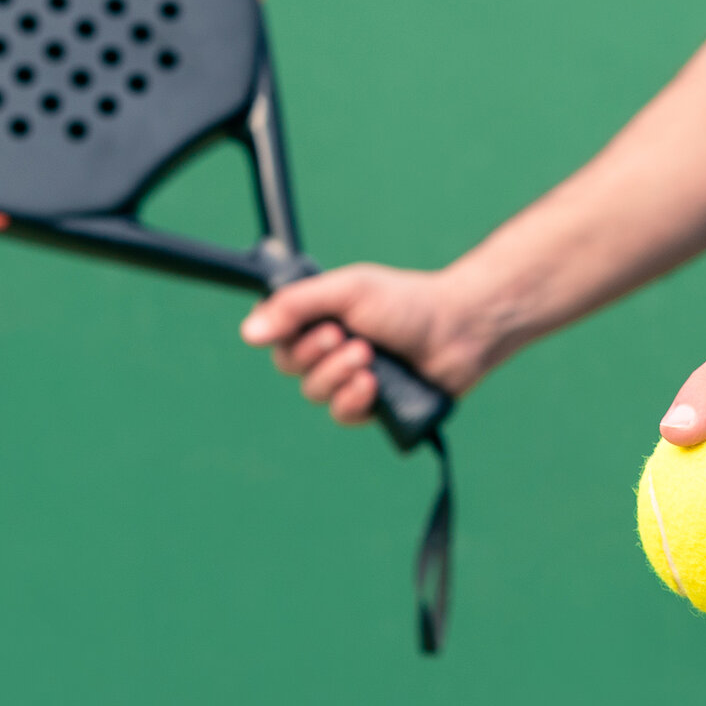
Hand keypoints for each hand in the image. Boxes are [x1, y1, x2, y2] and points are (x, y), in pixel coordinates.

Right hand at [239, 264, 496, 424]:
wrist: (457, 330)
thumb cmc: (406, 303)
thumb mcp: (347, 291)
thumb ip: (296, 306)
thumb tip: (248, 332)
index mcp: (319, 317)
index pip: (276, 334)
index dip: (284, 334)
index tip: (310, 325)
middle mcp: (329, 349)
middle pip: (291, 367)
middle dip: (317, 354)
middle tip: (348, 337)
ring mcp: (350, 379)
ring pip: (315, 393)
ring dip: (338, 375)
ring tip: (369, 358)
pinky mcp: (371, 407)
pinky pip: (342, 414)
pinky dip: (354, 400)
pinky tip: (373, 386)